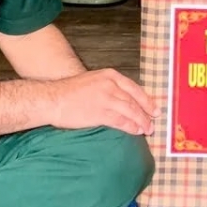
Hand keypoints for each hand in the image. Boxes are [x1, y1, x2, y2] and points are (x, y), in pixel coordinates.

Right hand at [44, 69, 158, 136]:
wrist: (52, 98)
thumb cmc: (69, 92)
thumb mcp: (93, 81)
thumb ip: (109, 88)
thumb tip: (123, 100)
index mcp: (109, 75)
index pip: (134, 89)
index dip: (146, 100)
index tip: (154, 109)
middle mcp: (110, 85)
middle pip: (134, 101)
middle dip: (146, 113)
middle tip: (153, 122)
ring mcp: (106, 98)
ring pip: (131, 111)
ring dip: (141, 122)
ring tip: (147, 130)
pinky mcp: (100, 112)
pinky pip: (121, 121)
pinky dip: (131, 127)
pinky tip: (136, 131)